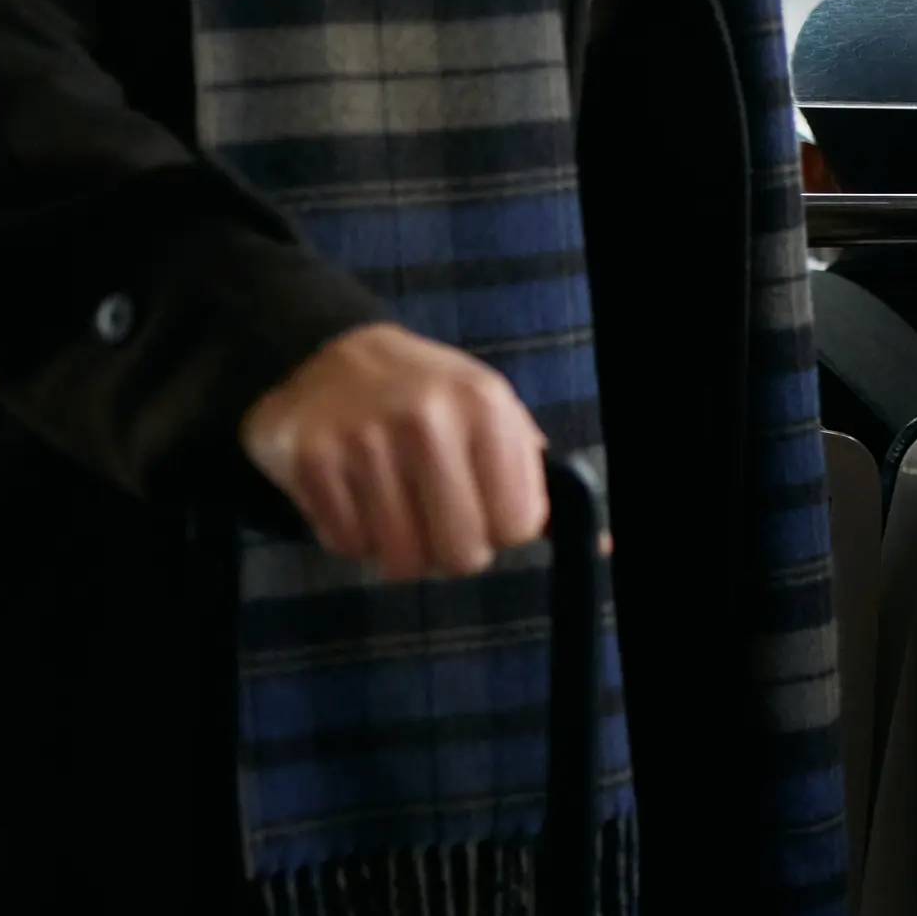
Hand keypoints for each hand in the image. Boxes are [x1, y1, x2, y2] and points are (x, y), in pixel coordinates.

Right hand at [239, 323, 550, 580]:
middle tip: (434, 512)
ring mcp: (365, 441)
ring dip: (398, 546)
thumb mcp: (493, 416)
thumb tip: (603, 543)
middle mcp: (428, 420)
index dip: (501, 528)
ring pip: (401, 561)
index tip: (483, 506)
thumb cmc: (427, 396)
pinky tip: (355, 492)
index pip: (519, 524)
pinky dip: (353, 534)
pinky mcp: (313, 462)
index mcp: (486, 406)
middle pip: (462, 553)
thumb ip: (540, 481)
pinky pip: (347, 547)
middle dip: (450, 547)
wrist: (328, 354)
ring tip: (393, 500)